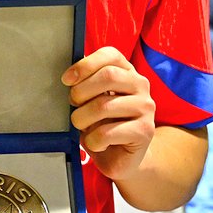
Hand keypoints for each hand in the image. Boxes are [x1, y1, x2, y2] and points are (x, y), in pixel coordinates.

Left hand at [61, 46, 155, 181]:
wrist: (122, 157)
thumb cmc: (104, 124)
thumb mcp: (92, 100)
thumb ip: (85, 84)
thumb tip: (69, 75)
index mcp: (127, 71)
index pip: (110, 55)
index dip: (85, 65)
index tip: (67, 80)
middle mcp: (140, 85)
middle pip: (108, 76)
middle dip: (81, 92)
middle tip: (73, 105)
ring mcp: (145, 107)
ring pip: (104, 106)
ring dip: (82, 118)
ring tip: (81, 126)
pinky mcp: (144, 131)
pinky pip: (107, 132)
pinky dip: (93, 140)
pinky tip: (97, 143)